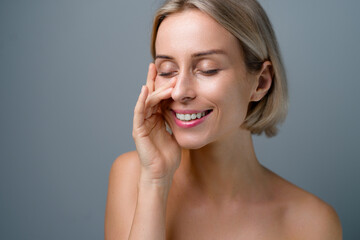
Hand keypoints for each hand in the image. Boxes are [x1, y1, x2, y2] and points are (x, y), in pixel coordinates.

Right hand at [132, 63, 180, 184]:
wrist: (162, 172)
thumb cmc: (169, 156)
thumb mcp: (176, 133)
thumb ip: (177, 120)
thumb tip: (188, 109)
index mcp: (156, 118)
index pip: (158, 97)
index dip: (161, 84)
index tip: (167, 70)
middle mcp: (148, 119)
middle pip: (150, 95)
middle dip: (154, 80)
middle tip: (160, 66)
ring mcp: (142, 124)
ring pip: (146, 102)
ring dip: (154, 89)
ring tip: (162, 78)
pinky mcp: (138, 131)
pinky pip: (138, 113)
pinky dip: (141, 101)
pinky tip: (145, 90)